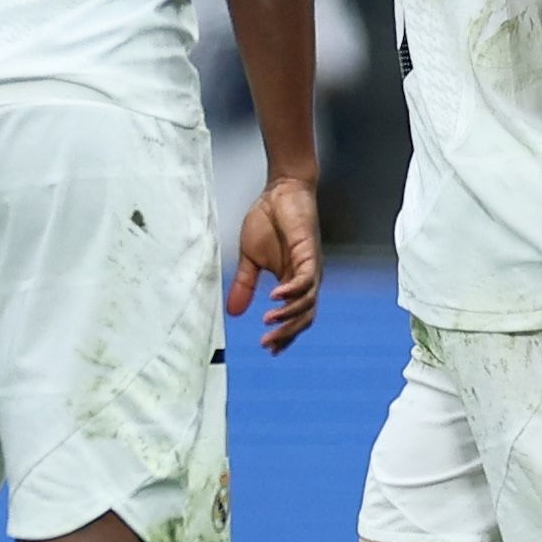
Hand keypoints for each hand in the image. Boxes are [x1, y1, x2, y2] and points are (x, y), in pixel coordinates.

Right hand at [228, 174, 321, 353]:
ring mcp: (309, 267)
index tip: (269, 350)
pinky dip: (291, 292)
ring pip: (308, 303)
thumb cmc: (268, 221)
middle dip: (287, 334)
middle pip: (304, 317)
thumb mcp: (250, 258)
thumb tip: (233, 313)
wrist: (280, 190)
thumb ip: (244, 284)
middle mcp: (305, 279)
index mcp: (292, 282)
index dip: (285, 335)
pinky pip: (305, 279)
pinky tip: (274, 297)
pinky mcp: (308, 252)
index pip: (295, 317)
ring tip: (268, 323)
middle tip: (267, 345)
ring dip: (288, 316)